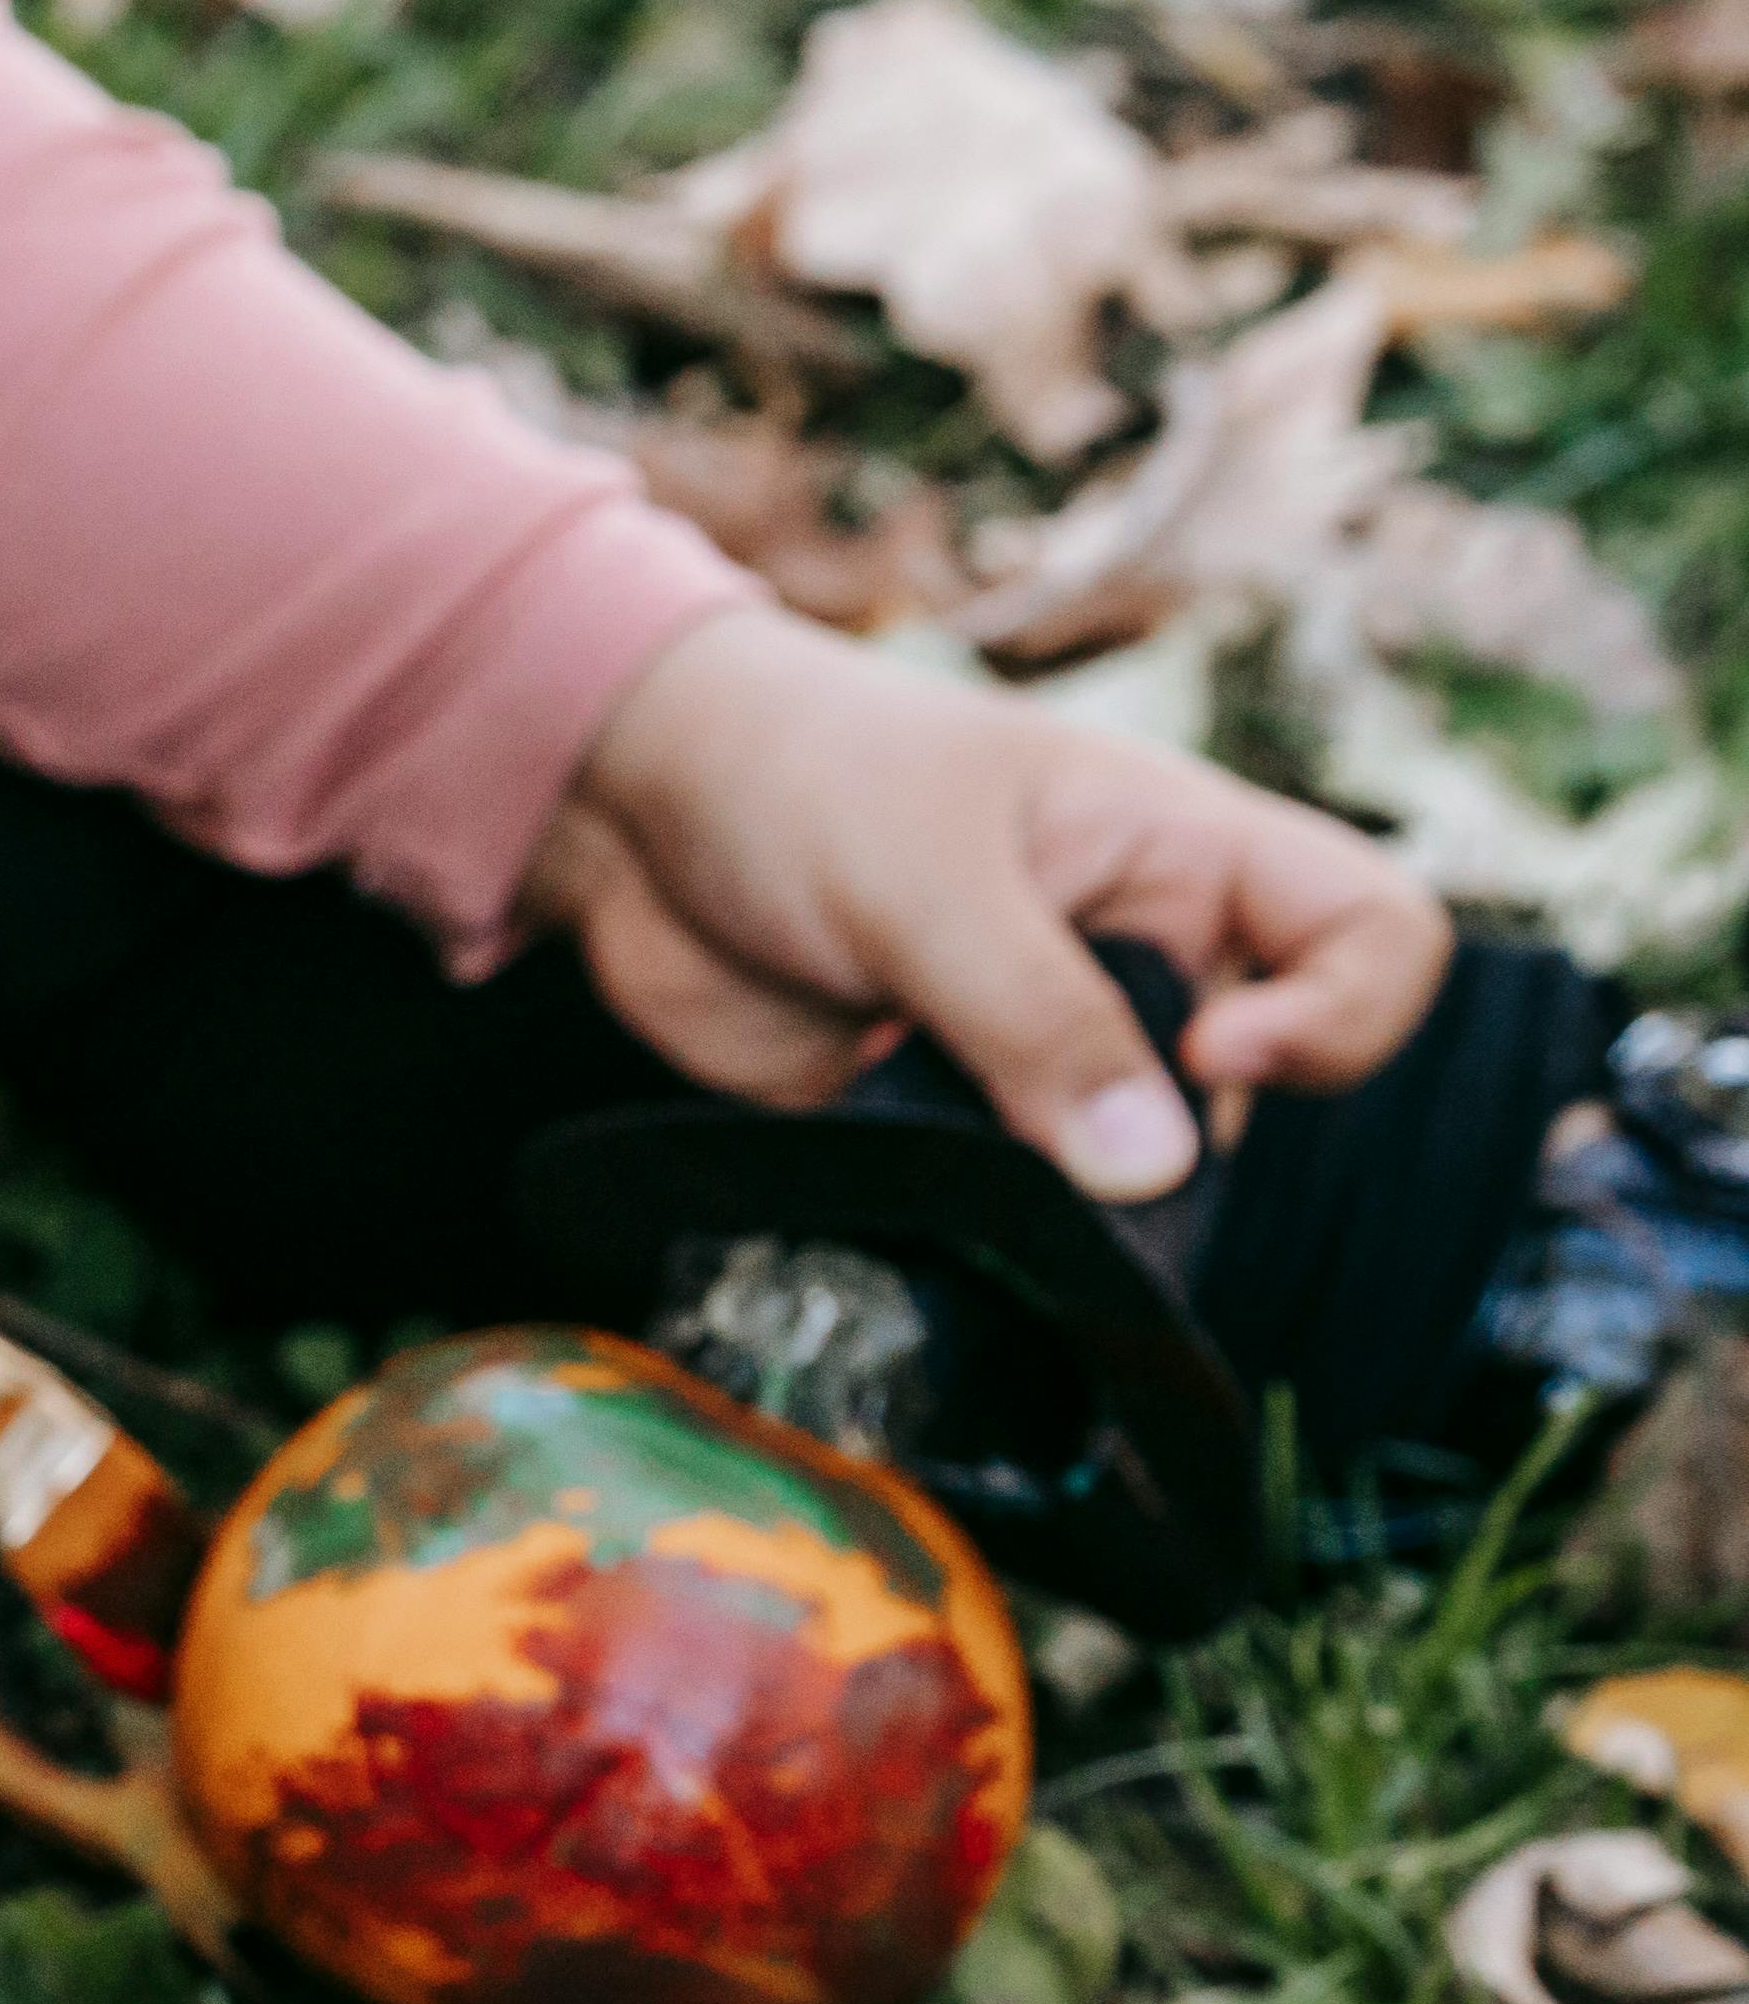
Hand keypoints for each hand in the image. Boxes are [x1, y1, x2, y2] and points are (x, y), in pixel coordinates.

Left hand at [521, 604, 1452, 1202]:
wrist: (631, 810)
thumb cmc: (801, 777)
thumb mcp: (930, 881)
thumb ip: (1037, 1021)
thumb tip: (1155, 1173)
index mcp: (1183, 855)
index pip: (1372, 934)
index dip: (1337, 1014)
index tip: (1217, 1052)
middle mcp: (1141, 956)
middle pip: (1254, 1089)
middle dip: (1177, 1145)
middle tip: (1053, 1152)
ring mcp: (1044, 1045)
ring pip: (1129, 1168)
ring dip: (1069, 1202)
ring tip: (963, 1174)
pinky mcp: (948, 1118)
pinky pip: (1010, 1203)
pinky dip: (983, 1226)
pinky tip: (915, 1211)